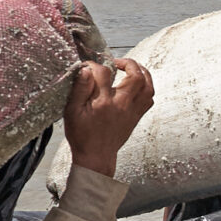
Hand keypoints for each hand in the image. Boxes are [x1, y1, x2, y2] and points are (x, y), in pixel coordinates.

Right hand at [65, 57, 153, 175]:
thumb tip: (86, 70)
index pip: (104, 73)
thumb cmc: (82, 135)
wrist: (96, 157)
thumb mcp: (72, 112)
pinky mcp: (137, 116)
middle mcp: (122, 105)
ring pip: (148, 86)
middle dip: (128, 63)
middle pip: (136, 76)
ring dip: (141, 73)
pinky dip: (145, 87)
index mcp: (104, 102)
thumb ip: (80, 89)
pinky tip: (135, 85)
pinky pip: (149, 98)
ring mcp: (132, 111)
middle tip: (116, 63)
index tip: (88, 66)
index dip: (94, 64)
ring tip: (130, 68)